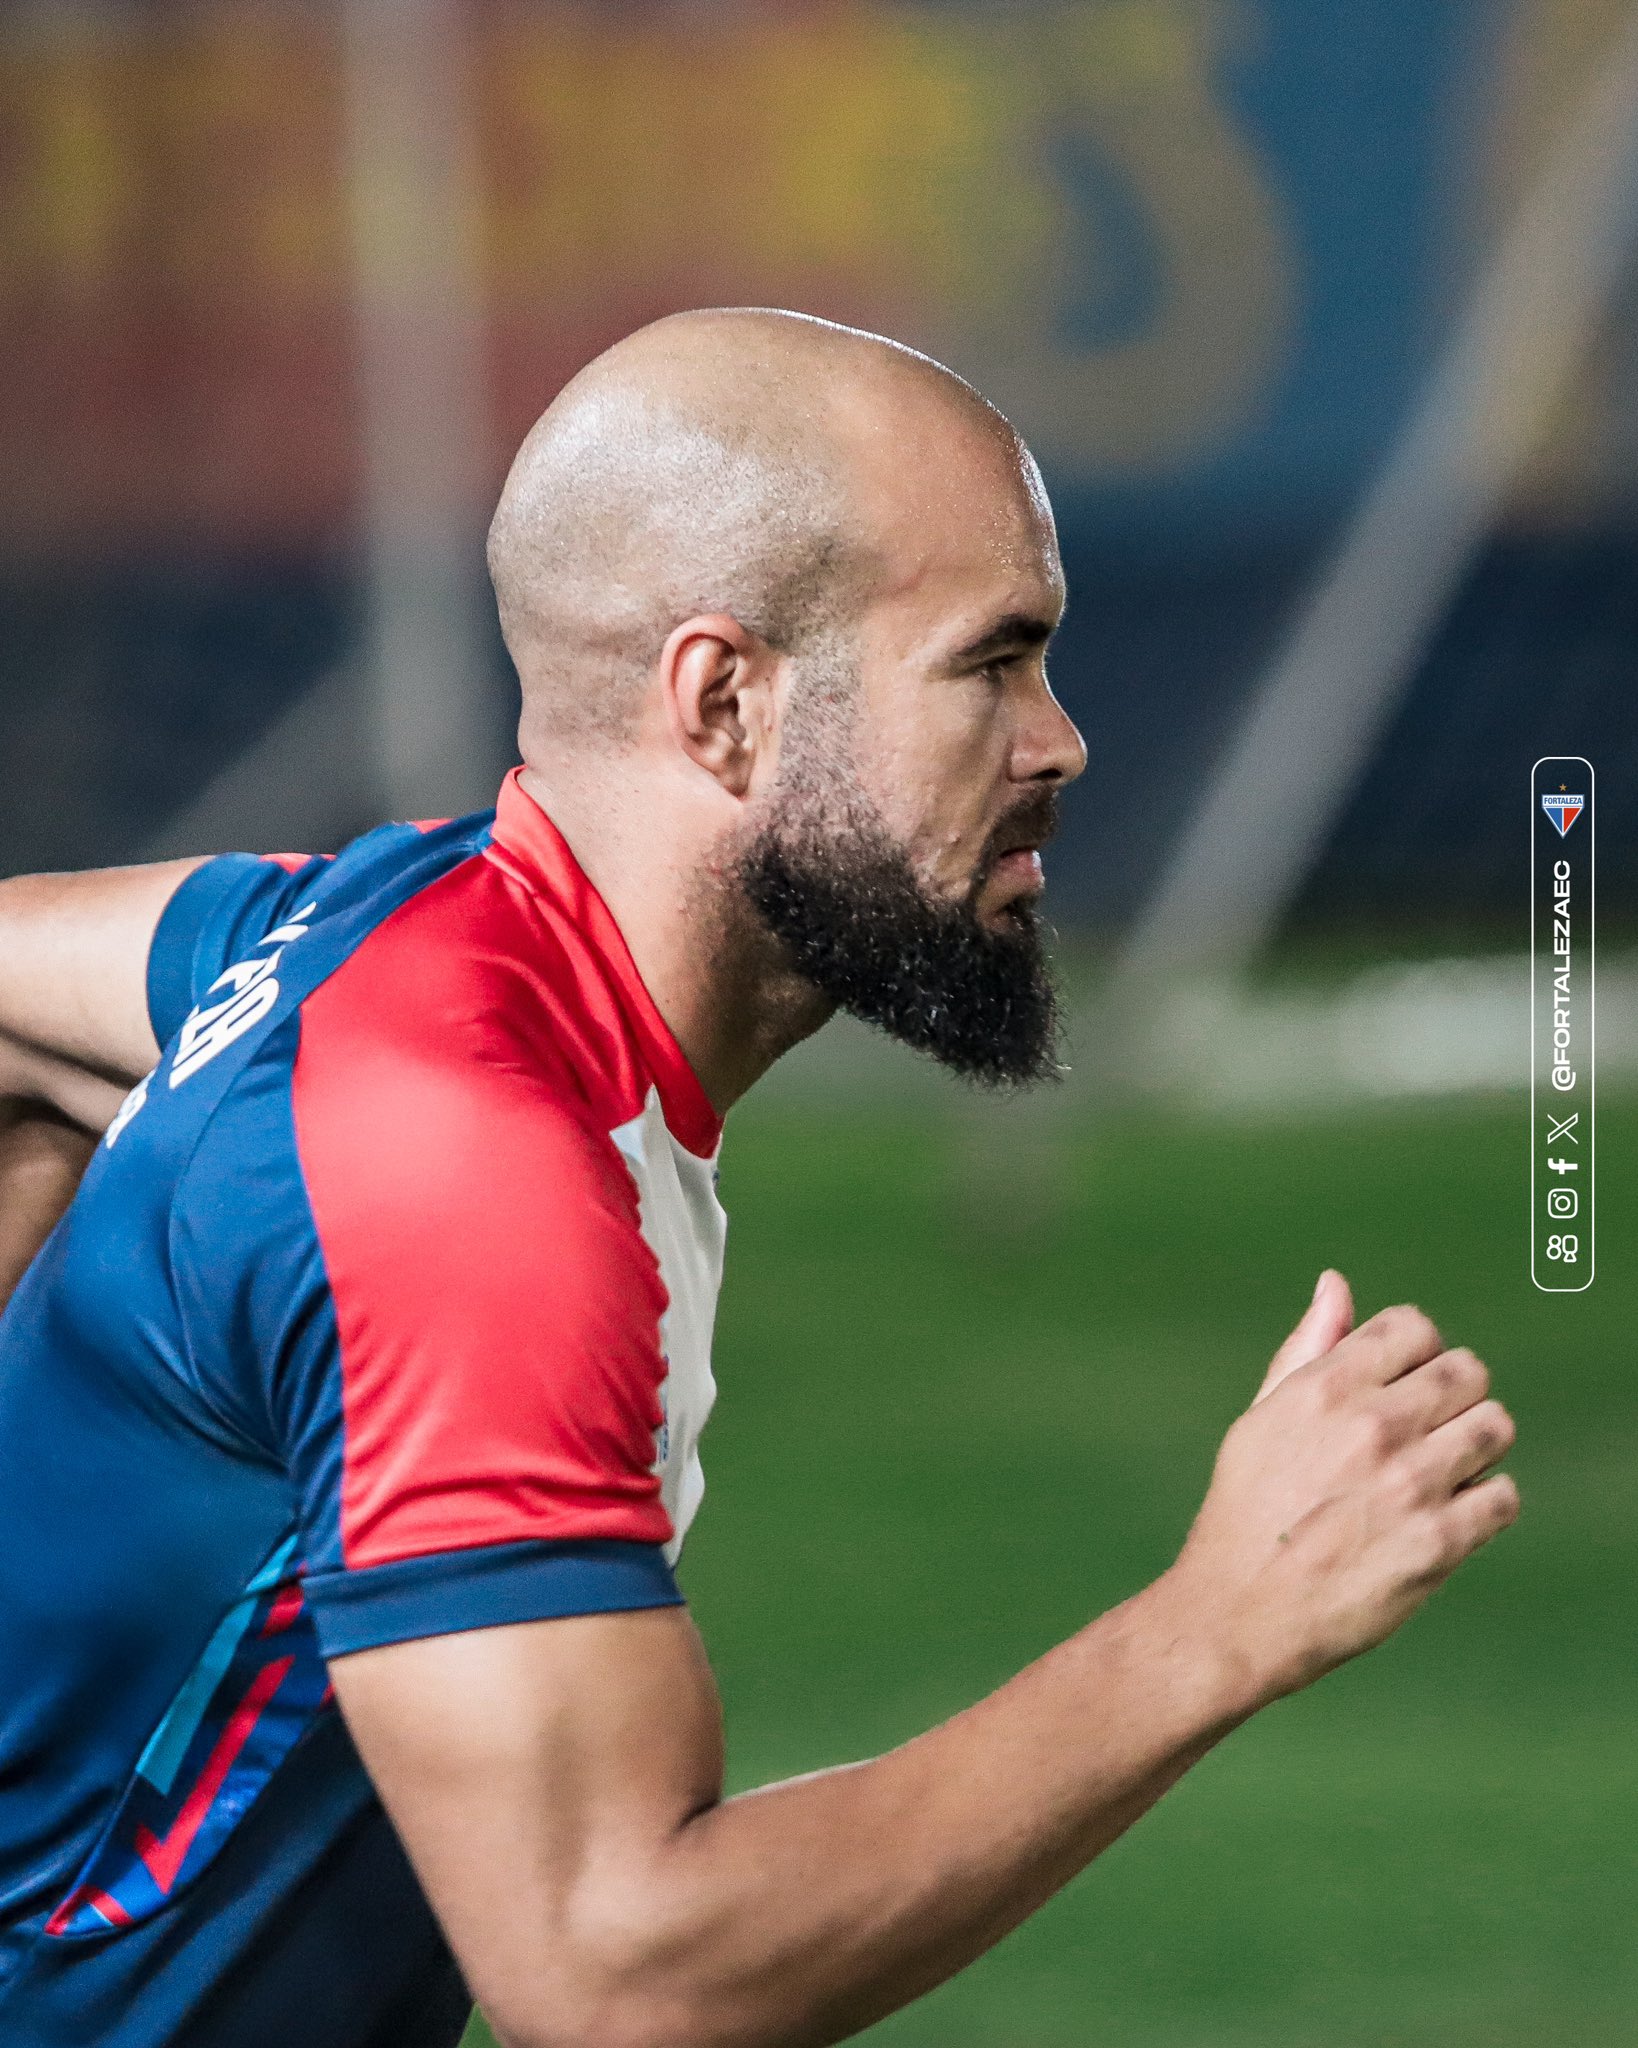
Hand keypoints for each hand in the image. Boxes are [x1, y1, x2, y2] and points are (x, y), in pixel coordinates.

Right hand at [1166, 1276, 1518, 1707]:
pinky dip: (1485, 1504)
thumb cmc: (1247, 1510)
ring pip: (1495, 1428)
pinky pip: (1503, 1497)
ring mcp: (1410, 1484)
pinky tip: (1448, 1516)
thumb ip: (1309, 1348)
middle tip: (1429, 1431)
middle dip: (1456, 1394)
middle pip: (1467, 1372)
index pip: (1415, 1327)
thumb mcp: (1263, 1417)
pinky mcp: (1439, 1542)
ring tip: (1444, 1472)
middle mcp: (1372, 1425)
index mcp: (1326, 1387)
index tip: (1404, 1385)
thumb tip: (1336, 1284)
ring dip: (1476, 1446)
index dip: (1417, 1352)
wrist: (1240, 1611)